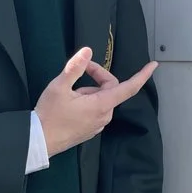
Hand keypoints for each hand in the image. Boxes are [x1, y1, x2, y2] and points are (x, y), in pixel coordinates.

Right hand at [35, 48, 156, 157]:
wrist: (37, 141)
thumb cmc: (49, 114)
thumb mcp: (59, 86)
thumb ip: (75, 67)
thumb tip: (87, 50)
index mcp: (101, 105)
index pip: (129, 87)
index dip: (142, 75)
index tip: (153, 65)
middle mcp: (104, 116)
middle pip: (109, 89)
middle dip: (97, 76)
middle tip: (79, 69)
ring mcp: (97, 125)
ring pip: (100, 99)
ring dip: (89, 91)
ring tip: (68, 93)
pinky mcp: (90, 130)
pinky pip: (95, 110)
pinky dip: (86, 102)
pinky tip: (69, 104)